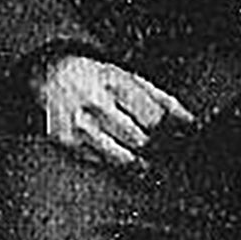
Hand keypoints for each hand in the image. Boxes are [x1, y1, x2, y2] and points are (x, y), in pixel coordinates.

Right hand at [34, 50, 191, 170]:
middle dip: (154, 148)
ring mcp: (79, 124)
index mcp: (116, 81)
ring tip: (144, 162)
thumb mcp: (129, 77)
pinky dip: (112, 162)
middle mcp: (96, 102)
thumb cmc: (97, 77)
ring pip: (121, 158)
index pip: (153, 118)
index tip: (174, 138)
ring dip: (137, 163)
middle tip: (159, 151)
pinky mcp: (66, 142)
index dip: (168, 132)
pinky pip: (100, 162)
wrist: (50, 76)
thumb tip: (190, 122)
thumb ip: (161, 98)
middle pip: (140, 140)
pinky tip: (116, 154)